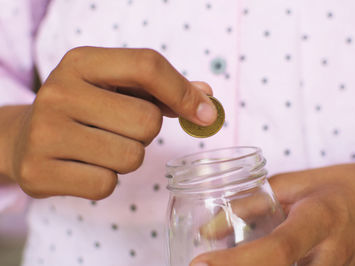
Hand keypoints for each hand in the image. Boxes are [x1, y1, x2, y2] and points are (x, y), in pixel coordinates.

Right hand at [1, 47, 216, 199]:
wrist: (25, 137)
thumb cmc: (85, 109)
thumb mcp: (117, 87)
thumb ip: (163, 90)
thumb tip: (208, 100)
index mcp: (81, 62)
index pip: (147, 66)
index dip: (183, 92)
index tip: (205, 115)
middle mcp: (58, 92)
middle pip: (146, 122)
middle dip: (145, 134)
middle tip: (119, 129)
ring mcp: (44, 132)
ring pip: (130, 158)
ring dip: (127, 158)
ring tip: (100, 148)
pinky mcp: (38, 171)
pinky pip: (105, 185)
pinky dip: (105, 181)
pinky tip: (85, 167)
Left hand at [190, 156, 354, 265]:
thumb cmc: (339, 186)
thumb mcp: (293, 184)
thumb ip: (250, 203)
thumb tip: (208, 229)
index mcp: (320, 220)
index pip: (276, 249)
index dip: (235, 262)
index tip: (200, 262)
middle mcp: (333, 255)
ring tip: (227, 264)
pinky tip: (256, 262)